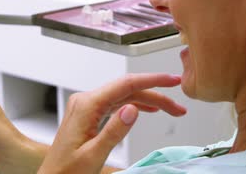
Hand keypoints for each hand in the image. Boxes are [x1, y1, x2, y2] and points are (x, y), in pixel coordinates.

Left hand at [38, 73, 186, 173]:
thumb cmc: (66, 172)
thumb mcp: (93, 155)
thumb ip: (113, 131)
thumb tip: (133, 109)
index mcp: (86, 106)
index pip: (125, 85)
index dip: (152, 80)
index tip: (172, 80)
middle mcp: (85, 101)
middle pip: (127, 89)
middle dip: (155, 94)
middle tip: (178, 106)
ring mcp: (86, 107)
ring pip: (123, 96)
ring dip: (148, 101)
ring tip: (170, 110)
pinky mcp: (88, 115)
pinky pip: (115, 104)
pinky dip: (134, 105)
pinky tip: (147, 109)